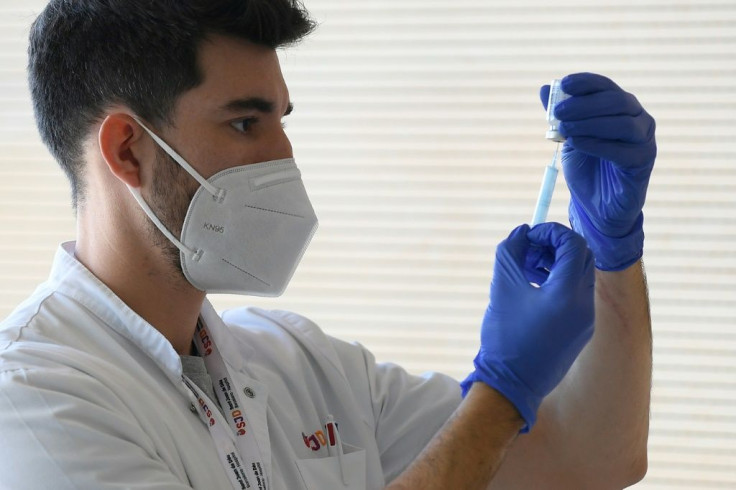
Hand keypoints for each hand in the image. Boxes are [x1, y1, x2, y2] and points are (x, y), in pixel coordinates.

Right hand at [461, 223, 594, 431]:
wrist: (510, 385)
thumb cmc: (504, 336)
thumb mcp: (502, 287)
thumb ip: (510, 252)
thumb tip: (521, 232)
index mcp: (567, 295)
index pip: (573, 245)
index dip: (550, 233)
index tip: (529, 235)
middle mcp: (584, 307)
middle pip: (582, 258)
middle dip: (555, 247)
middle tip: (529, 249)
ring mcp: (586, 322)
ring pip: (580, 277)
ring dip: (557, 265)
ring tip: (527, 269)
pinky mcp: (581, 333)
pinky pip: (577, 297)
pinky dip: (559, 284)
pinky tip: (533, 290)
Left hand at [541, 73, 655, 270]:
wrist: (596, 205)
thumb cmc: (586, 168)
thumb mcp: (569, 138)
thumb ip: (560, 115)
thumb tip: (544, 89)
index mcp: (620, 108)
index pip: (606, 87)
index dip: (586, 82)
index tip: (563, 84)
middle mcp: (638, 119)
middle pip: (616, 102)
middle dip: (584, 104)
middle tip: (559, 113)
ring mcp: (644, 140)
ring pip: (623, 123)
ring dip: (590, 123)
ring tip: (564, 130)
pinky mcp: (643, 162)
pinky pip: (623, 150)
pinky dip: (597, 144)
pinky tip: (576, 144)